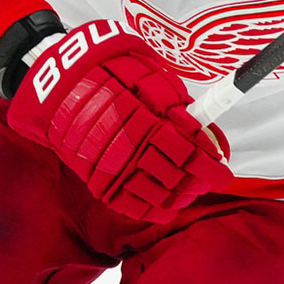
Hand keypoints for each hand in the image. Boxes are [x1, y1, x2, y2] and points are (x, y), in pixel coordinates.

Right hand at [7, 20, 231, 222]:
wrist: (61, 85)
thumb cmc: (110, 72)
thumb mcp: (148, 77)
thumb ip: (176, 105)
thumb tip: (203, 132)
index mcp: (146, 121)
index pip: (189, 153)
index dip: (210, 168)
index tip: (223, 172)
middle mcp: (130, 149)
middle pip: (175, 178)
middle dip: (196, 183)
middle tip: (207, 180)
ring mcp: (112, 168)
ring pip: (155, 195)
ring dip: (178, 198)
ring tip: (188, 193)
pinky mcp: (96, 180)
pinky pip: (128, 204)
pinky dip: (150, 211)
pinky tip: (165, 209)